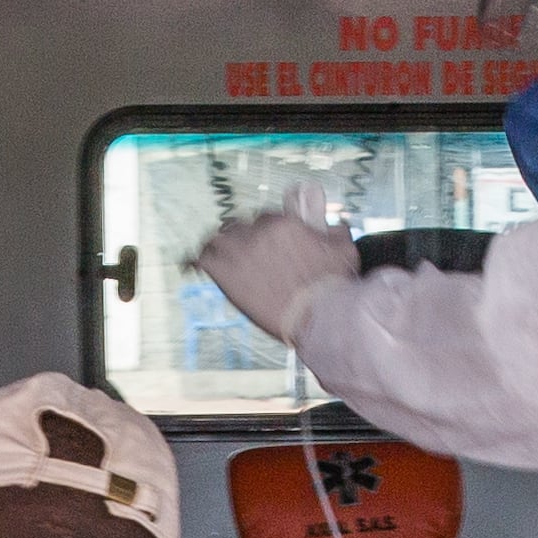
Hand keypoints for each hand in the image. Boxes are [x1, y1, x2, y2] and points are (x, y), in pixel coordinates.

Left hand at [198, 203, 358, 345]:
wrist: (319, 318)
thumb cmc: (335, 287)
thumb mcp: (344, 250)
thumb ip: (335, 229)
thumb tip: (333, 223)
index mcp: (283, 223)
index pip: (265, 219)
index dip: (265, 233)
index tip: (268, 247)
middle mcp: (258, 232)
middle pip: (240, 227)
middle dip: (242, 239)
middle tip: (247, 257)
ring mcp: (238, 252)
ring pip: (218, 239)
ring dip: (219, 247)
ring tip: (221, 259)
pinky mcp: (224, 274)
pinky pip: (202, 258)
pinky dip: (197, 261)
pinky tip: (192, 266)